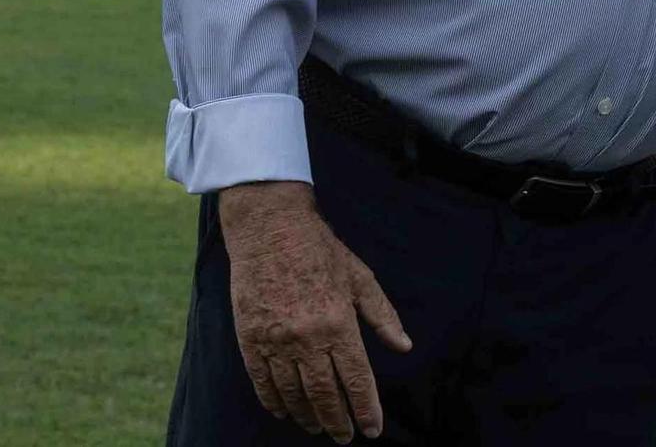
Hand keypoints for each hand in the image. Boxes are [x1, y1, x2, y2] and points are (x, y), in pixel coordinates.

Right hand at [219, 181, 411, 442]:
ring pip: (293, 394)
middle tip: (344, 437)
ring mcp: (276, 341)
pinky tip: (285, 412)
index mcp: (339, 323)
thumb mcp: (361, 278)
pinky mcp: (250, 339)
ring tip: (319, 427)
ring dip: (307, 416)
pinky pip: (263, 382)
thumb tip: (404, 346)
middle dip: (338, 421)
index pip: (357, 379)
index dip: (366, 409)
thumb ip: (383, 316)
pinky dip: (275, 402)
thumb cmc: (322, 251)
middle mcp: (308, 338)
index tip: (372, 430)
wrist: (271, 229)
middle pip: (324, 394)